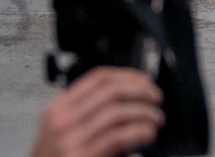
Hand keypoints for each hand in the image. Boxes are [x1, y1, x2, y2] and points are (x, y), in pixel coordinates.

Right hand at [31, 68, 164, 156]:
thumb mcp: (66, 132)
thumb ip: (92, 116)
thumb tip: (132, 102)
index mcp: (58, 108)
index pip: (98, 78)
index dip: (128, 75)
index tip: (145, 80)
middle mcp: (62, 120)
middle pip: (110, 91)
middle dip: (141, 91)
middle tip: (155, 98)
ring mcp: (69, 139)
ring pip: (117, 111)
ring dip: (144, 113)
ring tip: (155, 119)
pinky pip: (117, 136)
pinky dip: (139, 131)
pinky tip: (147, 134)